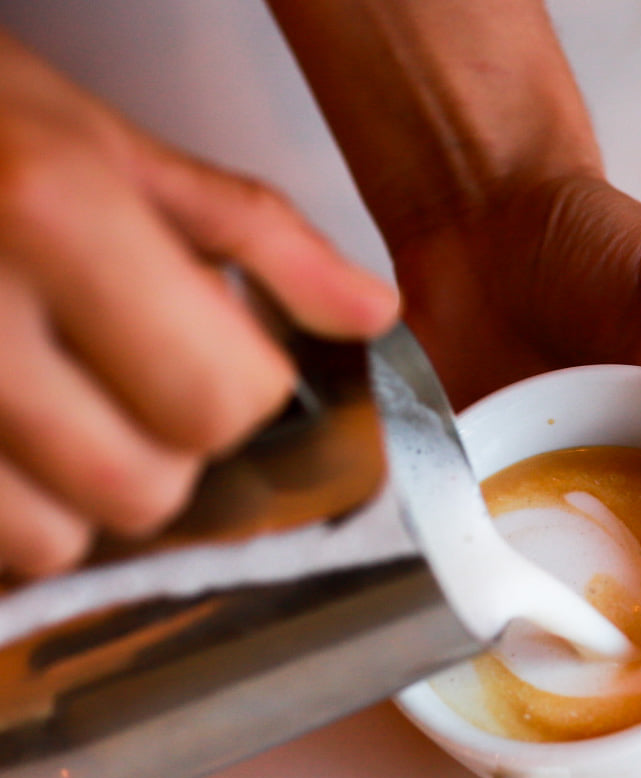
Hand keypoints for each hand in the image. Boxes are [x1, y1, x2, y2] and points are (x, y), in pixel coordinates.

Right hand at [0, 31, 396, 579]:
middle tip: (123, 378)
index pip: (222, 399)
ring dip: (78, 495)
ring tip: (50, 406)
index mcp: (56, 217)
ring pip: (55, 541)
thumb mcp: (107, 142)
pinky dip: (10, 509)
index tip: (216, 350)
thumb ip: (258, 236)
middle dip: (164, 447)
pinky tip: (8, 436)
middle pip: (146, 487)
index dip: (239, 386)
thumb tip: (373, 312)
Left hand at [390, 175, 640, 777]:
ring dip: (547, 763)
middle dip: (634, 776)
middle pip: (639, 686)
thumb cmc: (601, 246)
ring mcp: (538, 549)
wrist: (482, 214)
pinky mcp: (462, 533)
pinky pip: (468, 620)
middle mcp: (621, 546)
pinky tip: (455, 739)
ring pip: (552, 677)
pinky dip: (465, 681)